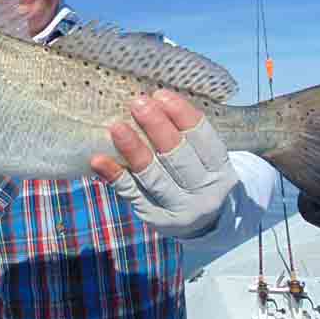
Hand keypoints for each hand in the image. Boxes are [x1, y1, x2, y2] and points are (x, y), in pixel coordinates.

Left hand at [91, 89, 237, 238]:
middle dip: (157, 128)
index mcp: (220, 169)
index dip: (183, 115)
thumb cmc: (197, 176)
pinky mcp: (154, 218)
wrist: (204, 224)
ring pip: (154, 177)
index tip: (161, 94)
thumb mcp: (204, 158)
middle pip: (179, 156)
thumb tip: (152, 101)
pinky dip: (115, 175)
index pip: (204, 138)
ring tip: (116, 128)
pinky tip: (99, 159)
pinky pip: (132, 194)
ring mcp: (180, 208)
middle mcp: (204, 191)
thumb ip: (185, 135)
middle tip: (137, 104)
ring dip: (134, 150)